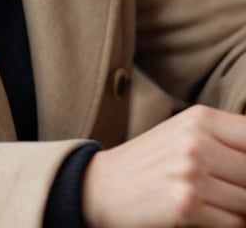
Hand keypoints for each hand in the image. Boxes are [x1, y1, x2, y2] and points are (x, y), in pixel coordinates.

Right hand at [82, 104, 245, 226]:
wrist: (103, 187)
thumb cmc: (148, 164)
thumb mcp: (184, 135)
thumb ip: (223, 142)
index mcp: (200, 119)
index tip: (241, 173)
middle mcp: (197, 141)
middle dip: (245, 187)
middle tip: (226, 189)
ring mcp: (191, 173)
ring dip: (238, 209)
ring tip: (217, 204)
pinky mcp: (186, 205)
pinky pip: (233, 222)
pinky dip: (229, 224)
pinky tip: (208, 217)